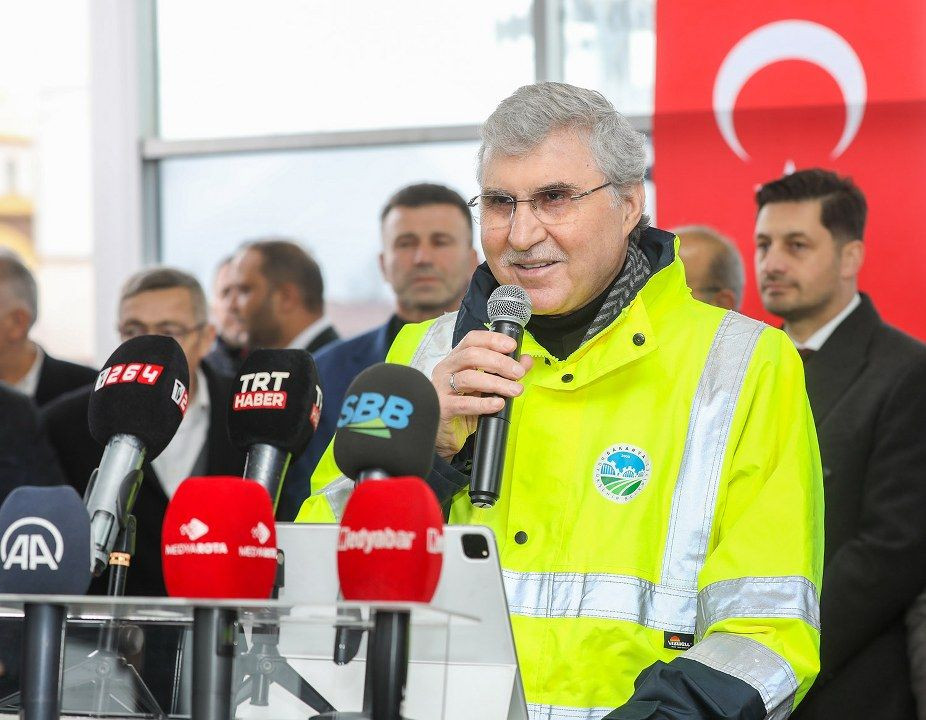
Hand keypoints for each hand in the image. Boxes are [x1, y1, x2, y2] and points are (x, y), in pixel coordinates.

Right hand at [431, 330, 532, 459]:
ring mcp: (441, 388)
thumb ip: (505, 372)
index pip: (472, 340)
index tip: (511, 346)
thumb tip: (525, 361)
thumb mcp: (486, 388)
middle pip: (471, 355)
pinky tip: (498, 404)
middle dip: (499, 362)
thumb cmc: (463, 407)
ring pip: (468, 378)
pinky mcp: (442, 408)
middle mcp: (446, 370)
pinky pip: (464, 403)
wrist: (444, 434)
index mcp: (456, 360)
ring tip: (514, 390)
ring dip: (496, 383)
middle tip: (518, 372)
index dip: (492, 340)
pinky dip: (484, 403)